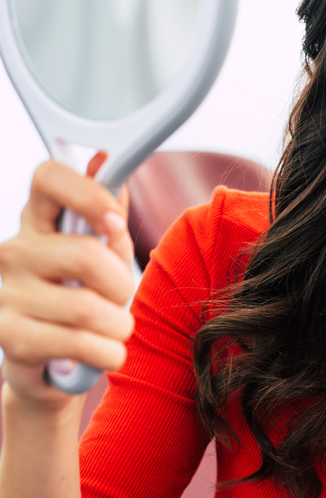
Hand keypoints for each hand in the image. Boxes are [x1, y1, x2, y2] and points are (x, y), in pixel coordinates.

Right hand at [0, 154, 134, 407]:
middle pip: (85, 254)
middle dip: (121, 283)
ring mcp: (6, 292)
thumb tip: (102, 158)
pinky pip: (75, 342)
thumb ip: (108, 211)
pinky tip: (108, 352)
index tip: (114, 222)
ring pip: (86, 307)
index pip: (48, 177)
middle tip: (121, 297)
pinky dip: (106, 351)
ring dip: (118, 325)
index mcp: (39, 220)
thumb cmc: (85, 294)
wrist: (53, 361)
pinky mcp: (7, 336)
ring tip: (117, 330)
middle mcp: (14, 250)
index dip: (88, 194)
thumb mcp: (103, 249)